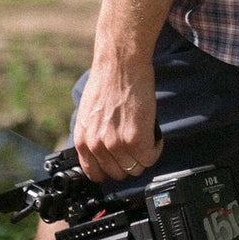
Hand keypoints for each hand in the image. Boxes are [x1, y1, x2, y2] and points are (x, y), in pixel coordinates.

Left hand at [73, 52, 161, 185]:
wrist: (120, 65)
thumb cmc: (107, 82)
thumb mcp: (89, 115)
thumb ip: (93, 136)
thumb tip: (103, 151)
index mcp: (83, 140)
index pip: (95, 174)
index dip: (110, 169)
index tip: (119, 163)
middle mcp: (97, 146)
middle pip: (119, 174)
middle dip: (130, 162)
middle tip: (137, 147)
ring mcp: (116, 144)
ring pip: (136, 168)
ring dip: (144, 155)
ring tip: (146, 138)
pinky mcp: (135, 139)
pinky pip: (150, 158)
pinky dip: (155, 149)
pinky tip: (154, 136)